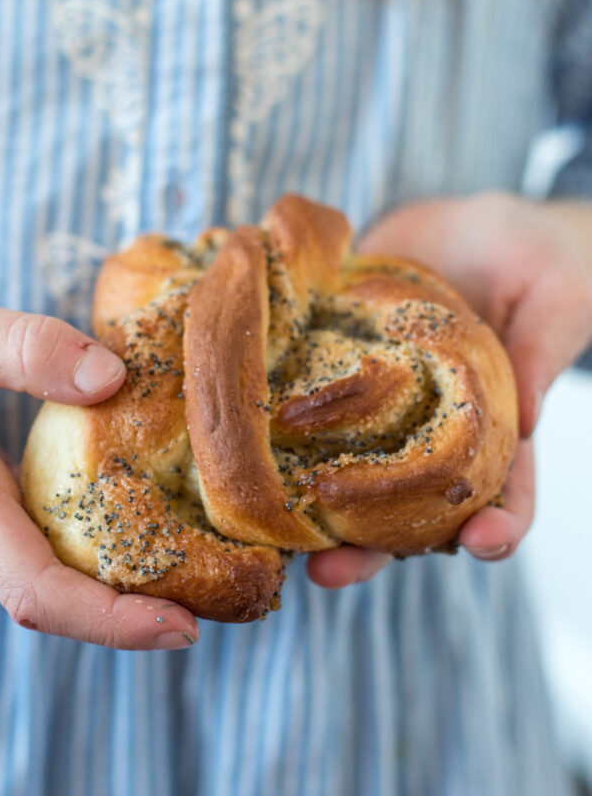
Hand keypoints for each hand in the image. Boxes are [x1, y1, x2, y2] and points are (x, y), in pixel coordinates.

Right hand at [0, 296, 199, 648]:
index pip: (34, 590)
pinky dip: (101, 563)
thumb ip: (23, 348)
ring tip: (210, 576)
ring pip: (54, 590)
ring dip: (125, 594)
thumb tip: (114, 379)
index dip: (110, 620)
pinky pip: (47, 562)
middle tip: (232, 599)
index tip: (183, 627)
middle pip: (58, 605)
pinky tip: (153, 538)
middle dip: (139, 616)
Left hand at [307, 191, 591, 588]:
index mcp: (492, 429)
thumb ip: (541, 349)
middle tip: (333, 572)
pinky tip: (240, 464)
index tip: (482, 543)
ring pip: (343, 479)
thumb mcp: (555, 294)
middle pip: (403, 514)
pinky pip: (304, 414)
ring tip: (279, 543)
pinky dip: (274, 443)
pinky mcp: (332, 375)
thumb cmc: (536, 258)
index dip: (496, 527)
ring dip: (311, 518)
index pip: (503, 493)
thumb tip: (528, 418)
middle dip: (371, 550)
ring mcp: (373, 412)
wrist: (469, 223)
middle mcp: (426, 436)